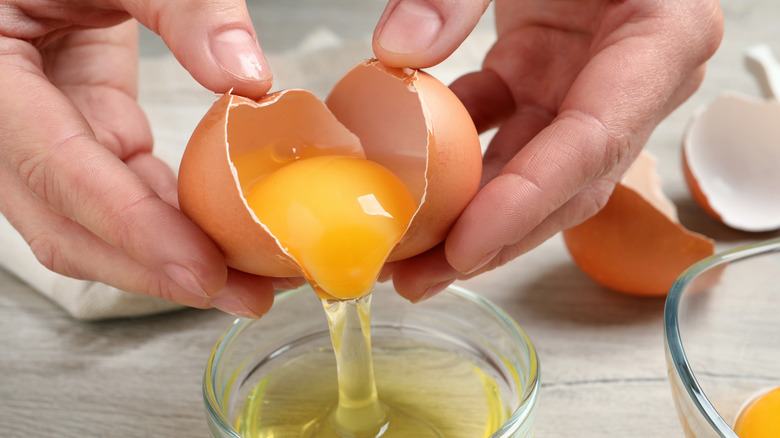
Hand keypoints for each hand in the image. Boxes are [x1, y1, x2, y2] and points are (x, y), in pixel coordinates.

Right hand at [0, 0, 278, 317]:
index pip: (57, 170)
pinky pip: (122, 189)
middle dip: (154, 270)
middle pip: (66, 224)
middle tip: (240, 294)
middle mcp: (4, 118)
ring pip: (94, 221)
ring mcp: (43, 131)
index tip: (200, 268)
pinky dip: (171, 217)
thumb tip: (245, 76)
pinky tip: (219, 236)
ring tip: (245, 280)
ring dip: (168, 256)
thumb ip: (180, 5)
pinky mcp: (84, 128)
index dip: (130, 227)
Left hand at [374, 0, 723, 300]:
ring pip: (530, 170)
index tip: (466, 247)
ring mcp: (586, 83)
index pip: (593, 141)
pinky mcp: (545, 77)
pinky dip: (453, 156)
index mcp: (659, 39)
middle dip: (493, 238)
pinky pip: (500, 130)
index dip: (529, 202)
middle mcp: (632, 77)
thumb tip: (396, 52)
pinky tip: (409, 180)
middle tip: (420, 279)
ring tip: (405, 255)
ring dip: (467, 212)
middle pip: (564, 181)